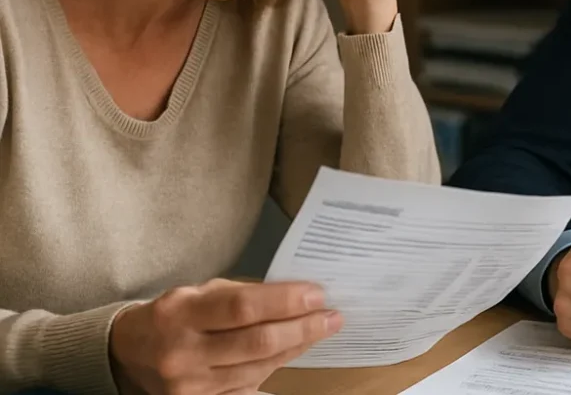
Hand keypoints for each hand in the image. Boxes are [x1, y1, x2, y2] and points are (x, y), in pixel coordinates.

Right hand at [109, 278, 341, 394]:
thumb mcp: (197, 292)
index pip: (243, 306)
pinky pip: (249, 386)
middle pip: (257, 342)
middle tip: (332, 316)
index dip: (285, 301)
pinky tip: (297, 349)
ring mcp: (190, 386)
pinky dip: (277, 366)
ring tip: (321, 330)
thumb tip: (296, 296)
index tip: (317, 293)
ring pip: (258, 367)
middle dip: (302, 327)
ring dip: (296, 347)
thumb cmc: (174, 314)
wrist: (130, 353)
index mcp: (180, 312)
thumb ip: (242, 294)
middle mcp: (183, 352)